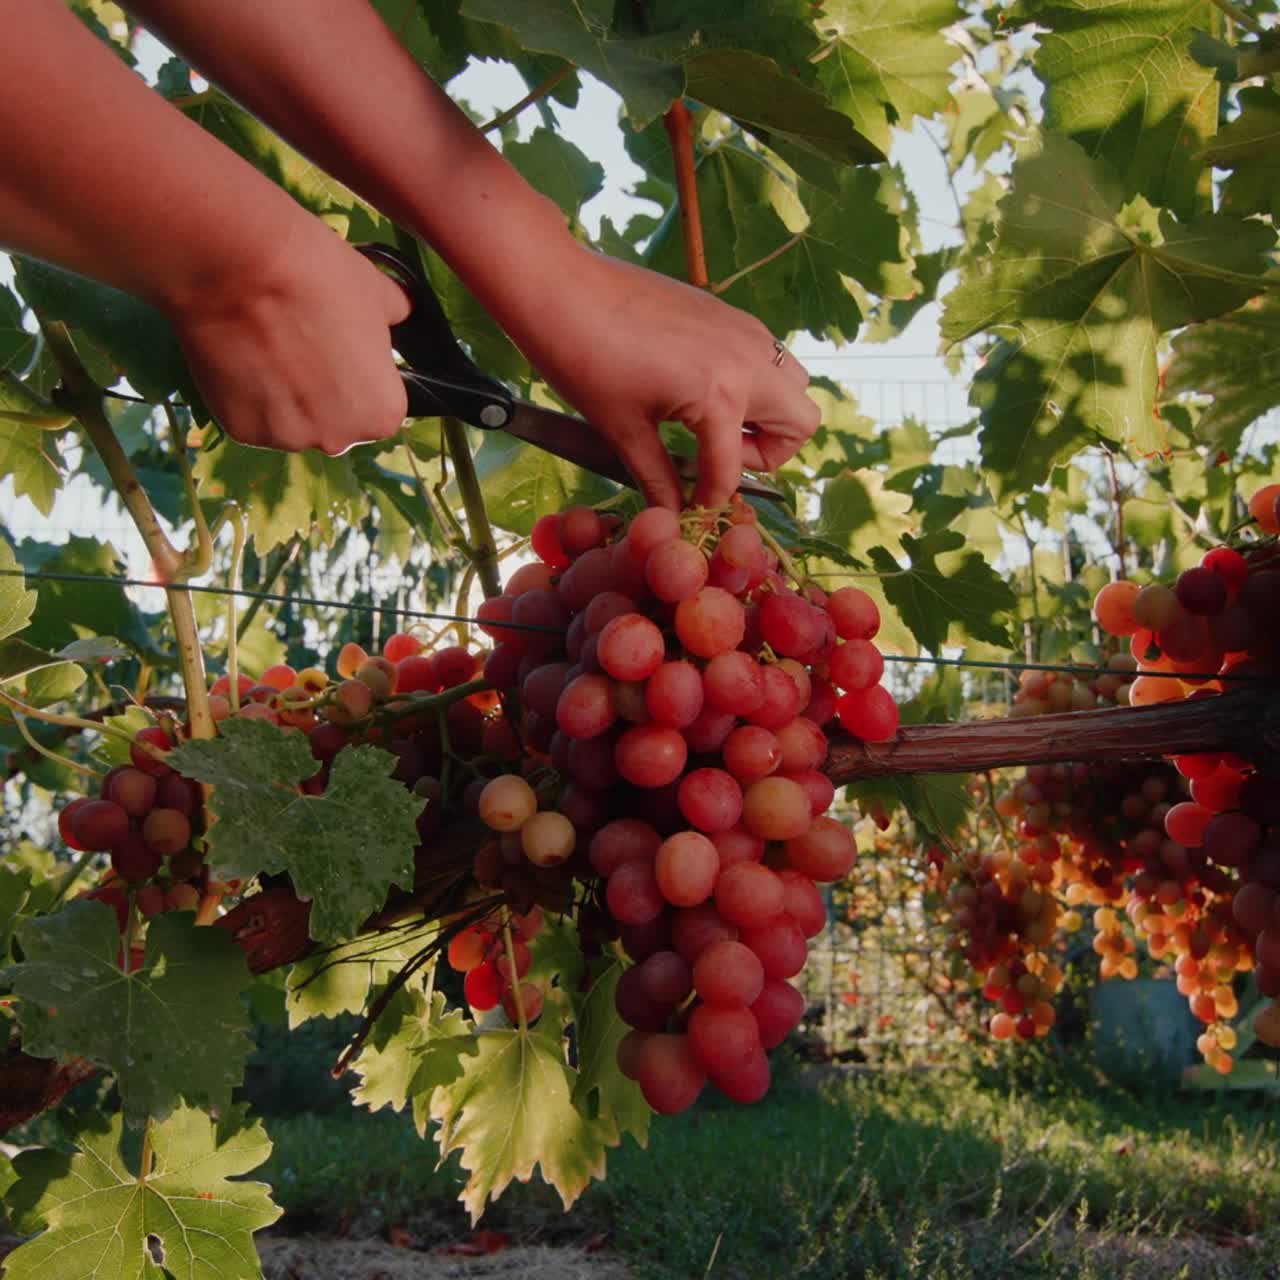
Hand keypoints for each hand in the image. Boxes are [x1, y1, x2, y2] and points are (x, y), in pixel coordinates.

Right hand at [163, 218, 410, 454]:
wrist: (240, 265)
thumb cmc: (318, 277)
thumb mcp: (377, 291)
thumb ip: (395, 316)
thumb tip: (400, 311)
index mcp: (382, 413)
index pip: (377, 404)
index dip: (358, 374)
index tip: (337, 348)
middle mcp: (339, 438)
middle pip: (334, 419)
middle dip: (321, 391)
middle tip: (300, 345)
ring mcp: (288, 438)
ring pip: (290, 421)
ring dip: (283, 396)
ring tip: (267, 347)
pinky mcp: (241, 430)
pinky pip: (250, 416)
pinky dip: (246, 394)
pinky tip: (243, 357)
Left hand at [503, 245, 820, 509]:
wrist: (561, 287)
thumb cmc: (583, 357)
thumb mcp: (621, 429)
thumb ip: (657, 476)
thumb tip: (670, 513)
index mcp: (719, 394)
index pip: (733, 469)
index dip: (713, 500)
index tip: (695, 511)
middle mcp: (745, 360)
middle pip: (801, 422)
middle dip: (770, 452)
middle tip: (724, 457)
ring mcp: (742, 331)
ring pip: (793, 382)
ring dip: (770, 414)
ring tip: (719, 426)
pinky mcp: (728, 314)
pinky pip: (767, 355)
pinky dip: (754, 382)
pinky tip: (705, 391)